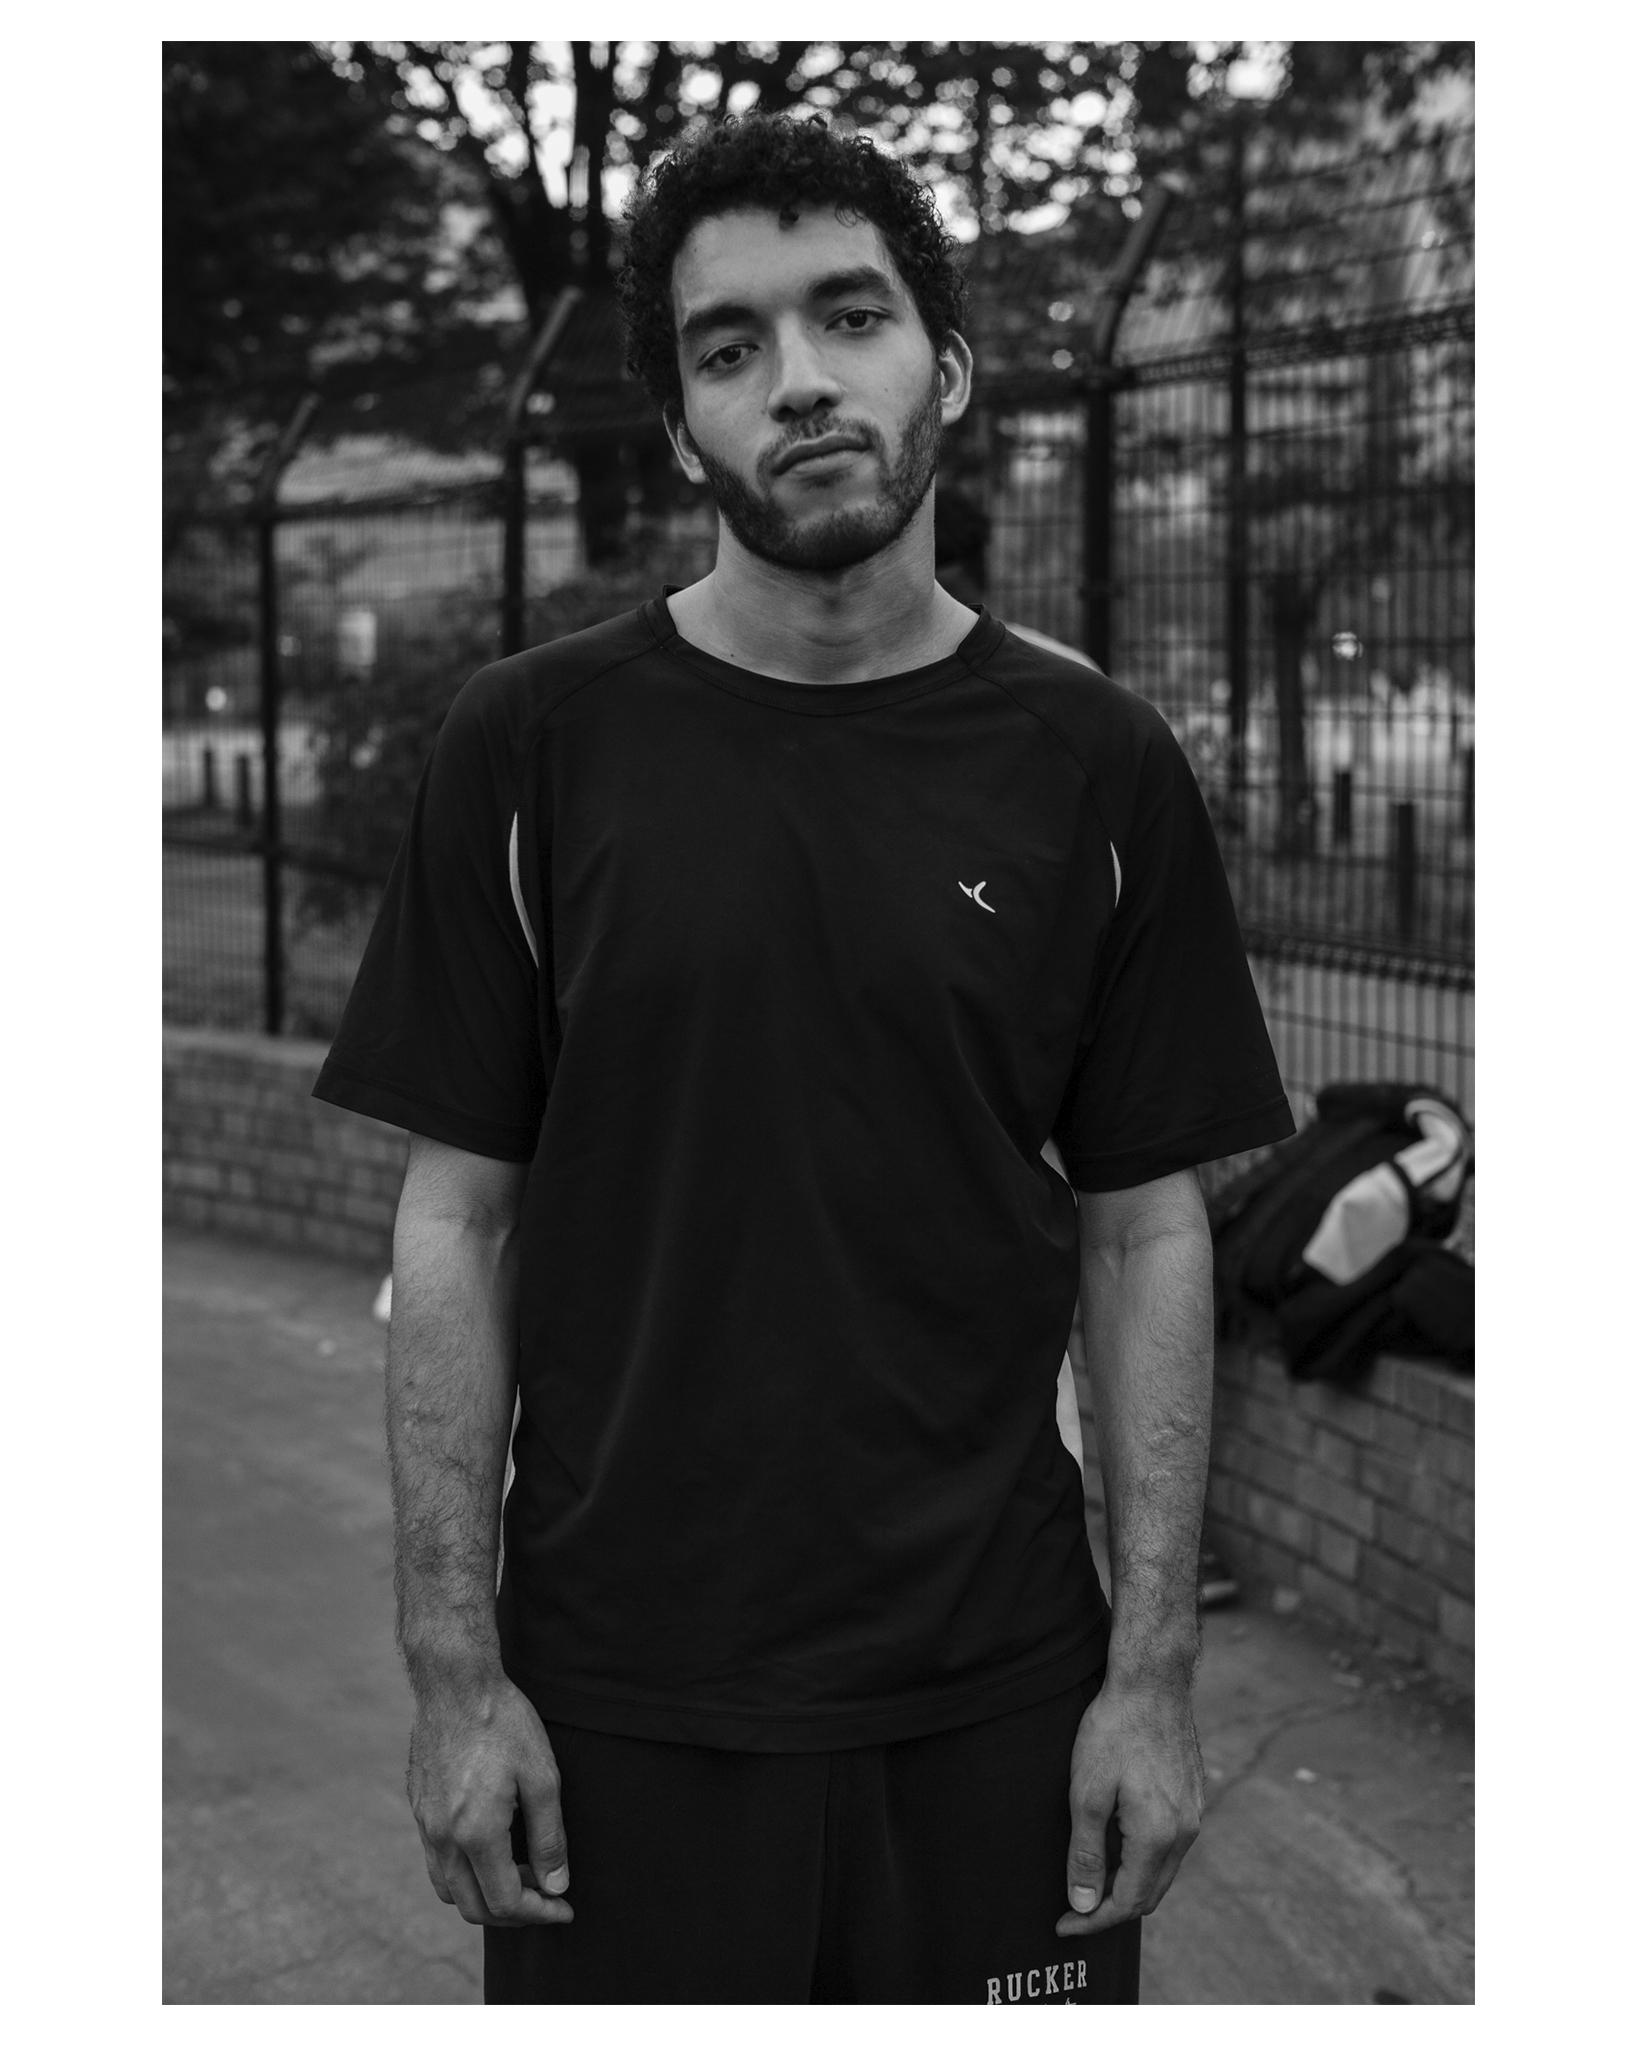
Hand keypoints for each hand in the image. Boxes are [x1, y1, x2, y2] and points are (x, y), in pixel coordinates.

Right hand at [406, 1674, 573, 1928]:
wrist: (454, 1683)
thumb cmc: (504, 1723)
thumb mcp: (543, 1778)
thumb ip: (549, 1839)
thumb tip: (556, 1887)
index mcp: (476, 1834)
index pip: (505, 1902)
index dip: (539, 1913)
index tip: (564, 1908)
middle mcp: (442, 1838)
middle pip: (473, 1908)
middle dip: (513, 1913)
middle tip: (546, 1896)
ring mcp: (425, 1824)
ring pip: (449, 1889)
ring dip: (484, 1896)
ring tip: (520, 1874)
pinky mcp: (418, 1808)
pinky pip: (437, 1861)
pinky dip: (464, 1872)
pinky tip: (491, 1847)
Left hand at [1055, 1680, 1203, 1937]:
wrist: (1152, 1682)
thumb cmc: (1114, 1730)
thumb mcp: (1086, 1792)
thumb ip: (1087, 1853)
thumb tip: (1084, 1904)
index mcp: (1158, 1837)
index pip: (1127, 1903)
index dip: (1092, 1920)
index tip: (1063, 1925)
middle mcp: (1184, 1833)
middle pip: (1149, 1895)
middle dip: (1110, 1909)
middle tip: (1073, 1909)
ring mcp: (1193, 1815)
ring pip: (1161, 1872)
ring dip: (1128, 1884)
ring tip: (1090, 1880)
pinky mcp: (1193, 1798)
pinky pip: (1169, 1847)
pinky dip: (1142, 1860)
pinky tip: (1116, 1844)